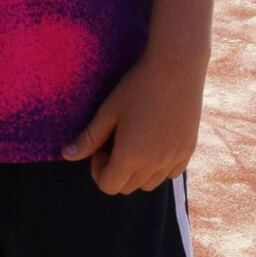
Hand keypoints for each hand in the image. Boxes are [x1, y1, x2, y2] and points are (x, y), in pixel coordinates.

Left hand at [63, 52, 205, 193]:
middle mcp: (155, 164)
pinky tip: (153, 141)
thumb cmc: (137, 86)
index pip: (108, 186)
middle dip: (115, 170)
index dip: (98, 169)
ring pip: (149, 184)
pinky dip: (158, 166)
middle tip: (114, 141)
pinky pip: (170, 174)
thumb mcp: (108, 111)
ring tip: (133, 141)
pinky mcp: (188, 151)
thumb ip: (89, 138)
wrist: (176, 68)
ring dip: (136, 171)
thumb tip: (66, 156)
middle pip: (127, 187)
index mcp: (132, 155)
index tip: (100, 146)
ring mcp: (175, 159)